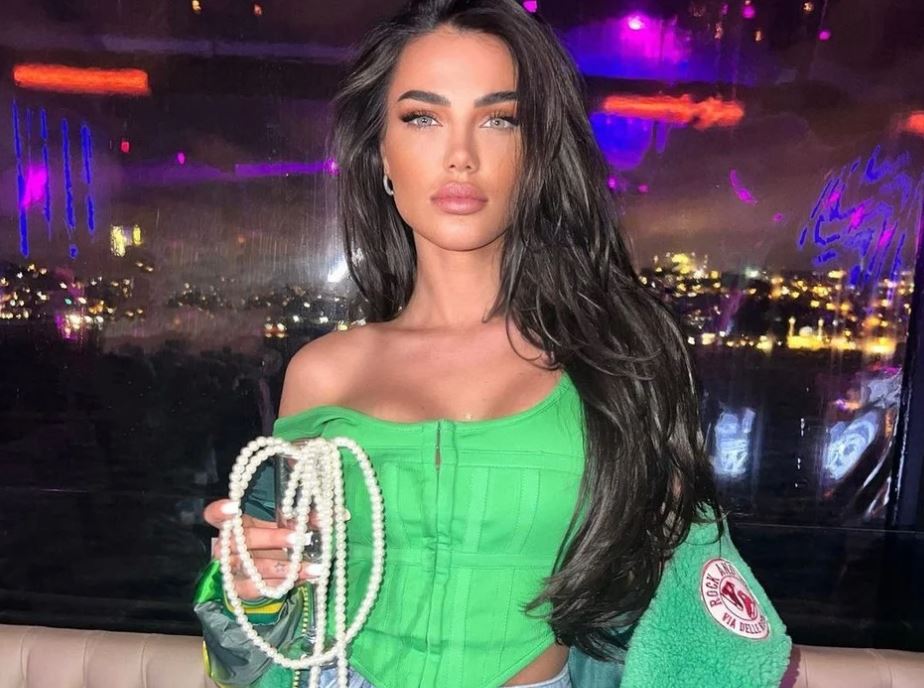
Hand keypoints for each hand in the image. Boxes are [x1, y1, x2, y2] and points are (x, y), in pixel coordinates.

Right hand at [203, 497, 349, 601]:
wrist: (261, 574)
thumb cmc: (272, 538)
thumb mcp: (282, 524)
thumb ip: (301, 517)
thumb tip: (339, 513)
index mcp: (232, 523)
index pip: (213, 515)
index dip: (220, 512)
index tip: (235, 507)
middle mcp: (226, 546)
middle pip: (239, 540)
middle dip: (271, 538)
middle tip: (298, 538)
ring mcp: (230, 570)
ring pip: (250, 568)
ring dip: (282, 566)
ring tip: (312, 567)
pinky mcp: (239, 590)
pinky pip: (256, 589)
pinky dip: (281, 584)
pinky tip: (303, 579)